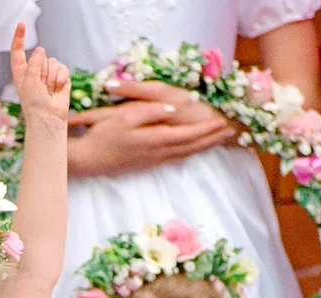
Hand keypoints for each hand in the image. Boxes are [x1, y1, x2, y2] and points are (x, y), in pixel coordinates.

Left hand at [10, 22, 70, 125]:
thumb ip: (33, 63)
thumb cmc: (34, 104)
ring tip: (49, 91)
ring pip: (52, 61)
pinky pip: (62, 68)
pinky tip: (57, 89)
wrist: (48, 119)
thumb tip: (41, 50)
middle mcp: (34, 71)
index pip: (18, 52)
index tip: (22, 24)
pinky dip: (60, 79)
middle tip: (41, 87)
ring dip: (51, 77)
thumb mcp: (29, 81)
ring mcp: (48, 74)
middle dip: (42, 70)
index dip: (19, 38)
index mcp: (21, 72)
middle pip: (40, 56)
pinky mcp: (60, 78)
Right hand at [68, 81, 232, 176]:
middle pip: (192, 146)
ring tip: (218, 139)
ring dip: (203, 146)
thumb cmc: (103, 136)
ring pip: (185, 154)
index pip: (189, 134)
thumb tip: (170, 109)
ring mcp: (153, 161)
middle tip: (230, 130)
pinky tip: (195, 149)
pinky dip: (190, 152)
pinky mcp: (148, 164)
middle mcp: (158, 153)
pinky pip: (175, 158)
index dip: (207, 128)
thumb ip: (149, 112)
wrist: (89, 161)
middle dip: (212, 138)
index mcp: (155, 139)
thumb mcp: (124, 117)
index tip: (223, 121)